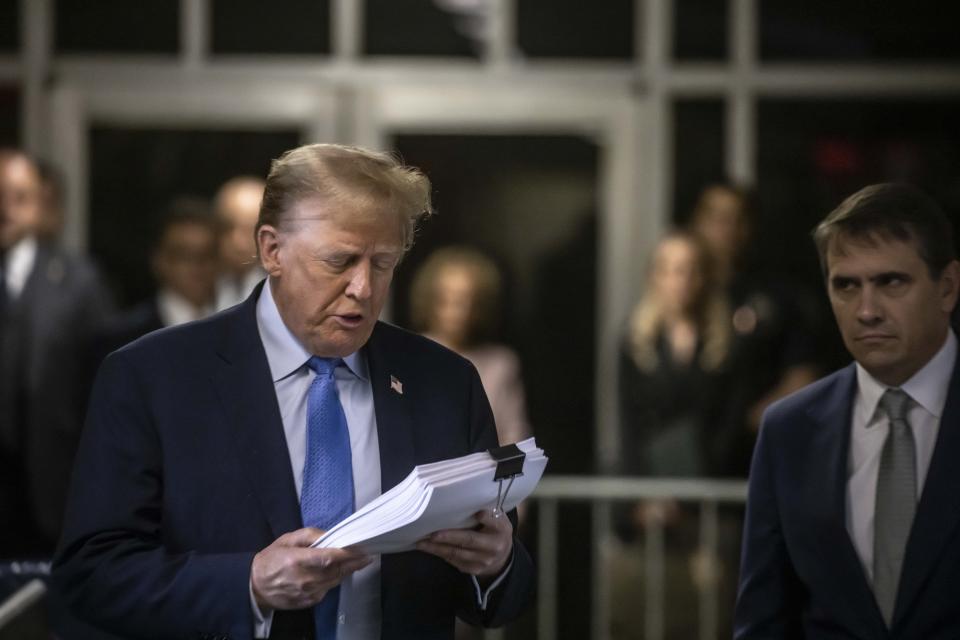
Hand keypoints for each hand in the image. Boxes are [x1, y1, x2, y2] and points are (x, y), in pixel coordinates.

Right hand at [251, 527, 371, 610]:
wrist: (255, 586)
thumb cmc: (272, 559)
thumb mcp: (288, 539)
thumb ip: (310, 535)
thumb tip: (331, 535)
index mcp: (297, 560)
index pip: (329, 557)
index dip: (348, 554)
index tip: (363, 548)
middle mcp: (304, 579)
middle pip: (337, 570)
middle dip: (354, 562)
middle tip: (368, 554)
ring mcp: (307, 593)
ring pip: (335, 580)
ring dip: (347, 571)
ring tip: (358, 560)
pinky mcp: (309, 602)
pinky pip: (328, 588)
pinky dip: (335, 579)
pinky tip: (338, 571)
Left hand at [416, 509, 512, 580]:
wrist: (502, 556)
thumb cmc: (495, 529)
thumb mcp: (498, 517)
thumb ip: (488, 511)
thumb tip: (465, 497)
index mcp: (502, 529)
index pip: (495, 522)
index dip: (487, 518)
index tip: (478, 513)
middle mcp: (494, 547)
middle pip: (470, 540)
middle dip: (450, 537)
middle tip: (433, 533)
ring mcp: (483, 561)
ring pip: (457, 553)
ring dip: (437, 548)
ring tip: (422, 542)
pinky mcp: (473, 569)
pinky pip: (453, 561)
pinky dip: (439, 553)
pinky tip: (427, 547)